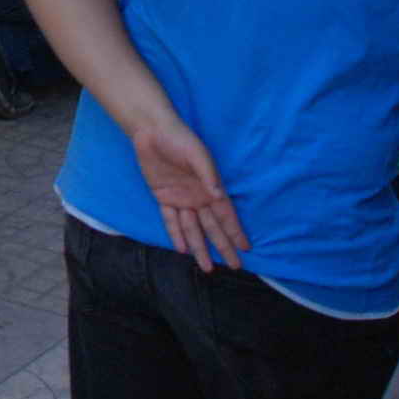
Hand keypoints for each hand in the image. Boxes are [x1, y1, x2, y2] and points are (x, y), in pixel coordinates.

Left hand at [126, 107, 246, 272]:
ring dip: (199, 247)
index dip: (235, 231)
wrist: (152, 131)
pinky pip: (171, 220)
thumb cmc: (179, 139)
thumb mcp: (197, 153)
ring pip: (192, 229)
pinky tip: (181, 249)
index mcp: (210, 187)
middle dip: (223, 246)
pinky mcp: (164, 197)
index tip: (246, 248)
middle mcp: (198, 197)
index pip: (226, 215)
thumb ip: (207, 174)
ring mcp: (181, 199)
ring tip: (207, 267)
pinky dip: (176, 234)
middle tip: (234, 266)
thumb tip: (219, 195)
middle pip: (212, 227)